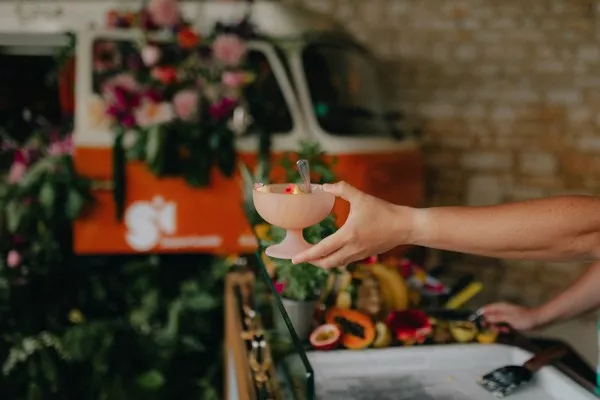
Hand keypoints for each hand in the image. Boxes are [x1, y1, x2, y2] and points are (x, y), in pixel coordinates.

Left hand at [291, 181, 412, 268]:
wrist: (405, 226)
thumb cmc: (384, 211)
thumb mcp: (361, 197)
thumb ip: (342, 189)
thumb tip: (324, 186)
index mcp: (348, 236)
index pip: (322, 249)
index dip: (306, 255)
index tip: (294, 259)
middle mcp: (352, 249)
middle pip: (326, 263)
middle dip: (312, 261)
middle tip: (302, 256)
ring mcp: (359, 254)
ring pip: (336, 264)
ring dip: (323, 261)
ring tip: (314, 254)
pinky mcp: (366, 255)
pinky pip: (345, 261)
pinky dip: (335, 259)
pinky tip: (332, 252)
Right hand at [481, 302, 542, 331]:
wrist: (538, 320)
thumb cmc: (525, 318)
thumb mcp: (508, 318)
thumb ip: (496, 318)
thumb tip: (485, 318)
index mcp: (500, 307)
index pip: (485, 309)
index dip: (482, 316)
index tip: (481, 324)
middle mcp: (501, 310)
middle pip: (489, 317)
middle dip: (491, 324)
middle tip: (496, 329)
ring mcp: (506, 315)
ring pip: (496, 322)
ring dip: (498, 327)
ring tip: (505, 330)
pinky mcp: (510, 321)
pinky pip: (502, 325)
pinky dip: (503, 329)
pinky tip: (508, 331)